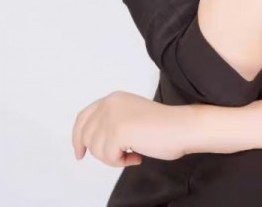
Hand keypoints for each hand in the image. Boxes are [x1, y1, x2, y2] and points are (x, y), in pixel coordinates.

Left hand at [72, 91, 195, 166]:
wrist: (182, 127)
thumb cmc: (165, 126)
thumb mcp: (131, 115)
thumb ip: (113, 121)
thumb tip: (93, 142)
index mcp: (113, 98)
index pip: (83, 118)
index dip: (78, 137)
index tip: (80, 151)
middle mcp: (110, 104)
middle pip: (86, 136)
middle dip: (101, 151)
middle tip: (120, 155)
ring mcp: (112, 116)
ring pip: (96, 149)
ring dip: (114, 158)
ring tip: (133, 153)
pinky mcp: (118, 131)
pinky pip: (109, 157)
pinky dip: (122, 162)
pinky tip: (137, 156)